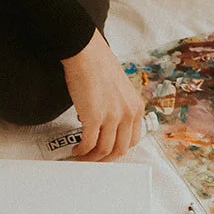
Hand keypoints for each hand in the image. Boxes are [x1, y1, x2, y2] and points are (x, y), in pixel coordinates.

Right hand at [61, 29, 142, 161]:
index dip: (118, 151)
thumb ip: (117, 109)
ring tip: (82, 156)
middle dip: (105, 159)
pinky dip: (82, 151)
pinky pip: (89, 144)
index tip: (108, 153)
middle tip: (94, 160)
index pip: (132, 140)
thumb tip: (102, 125)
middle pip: (119, 150)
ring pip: (104, 150)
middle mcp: (128, 114)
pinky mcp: (94, 117)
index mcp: (136, 108)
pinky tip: (77, 149)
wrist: (86, 53)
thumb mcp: (120, 90)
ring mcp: (112, 117)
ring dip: (91, 158)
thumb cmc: (99, 66)